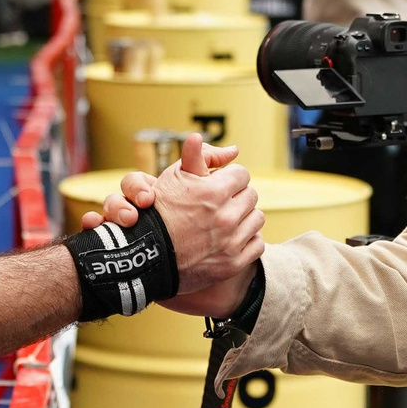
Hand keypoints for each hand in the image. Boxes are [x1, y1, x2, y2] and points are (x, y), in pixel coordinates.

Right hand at [98, 136, 262, 308]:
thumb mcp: (173, 177)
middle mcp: (225, 217)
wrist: (149, 257)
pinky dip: (248, 240)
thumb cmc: (159, 213)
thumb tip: (219, 144)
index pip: (242, 174)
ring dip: (245, 217)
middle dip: (237, 196)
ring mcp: (231, 242)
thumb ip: (197, 156)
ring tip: (227, 220)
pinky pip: (257, 244)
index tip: (219, 184)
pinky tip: (232, 238)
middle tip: (222, 203)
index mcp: (213, 192)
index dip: (229, 178)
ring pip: (257, 219)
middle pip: (251, 196)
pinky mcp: (234, 263)